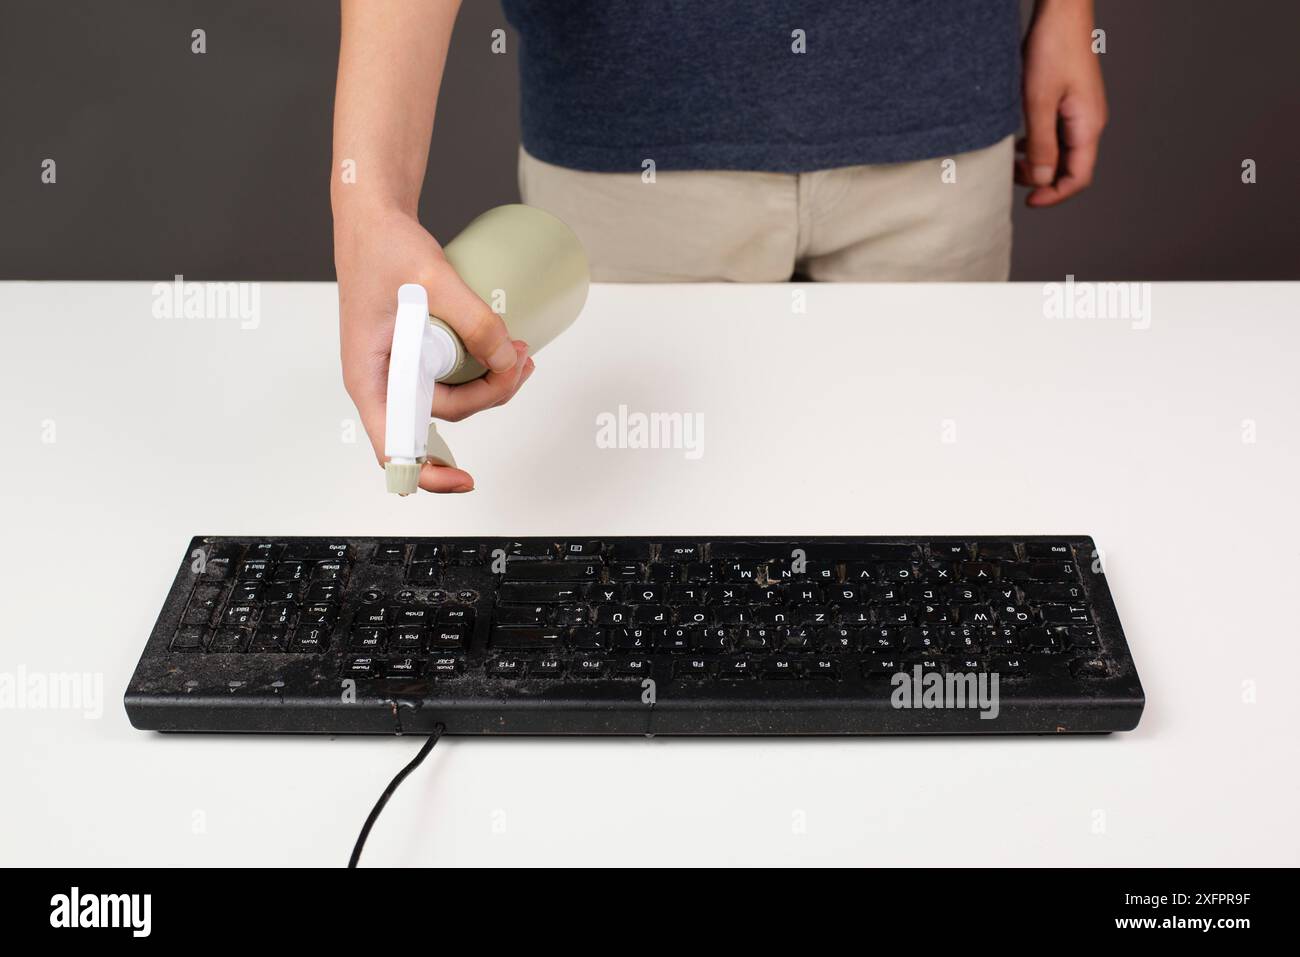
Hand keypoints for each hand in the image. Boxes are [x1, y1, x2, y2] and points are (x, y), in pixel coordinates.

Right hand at [335, 205, 534, 492]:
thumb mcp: (432, 279)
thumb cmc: (382, 245)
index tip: (465, 481)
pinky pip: (454, 374)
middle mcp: (384, 380)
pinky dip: (482, 368)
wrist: (374, 217)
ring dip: (491, 383)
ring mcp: (402, 367)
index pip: (395, 447)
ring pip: (454, 395)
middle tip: (521, 364)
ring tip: (521, 353)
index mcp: (370, 377)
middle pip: (443, 416)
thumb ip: (474, 319)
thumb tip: (508, 357)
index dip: (430, 473)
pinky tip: (506, 351)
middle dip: (489, 397)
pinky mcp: (418, 352)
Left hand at [1018, 0, 1107, 206]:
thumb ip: (1042, 144)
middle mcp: (1089, 122)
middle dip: (1042, 179)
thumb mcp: (1038, 102)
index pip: (1078, 178)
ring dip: (1038, 162)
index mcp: (1088, 126)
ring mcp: (1081, 112)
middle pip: (1070, 168)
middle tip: (1011, 175)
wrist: (1061, 12)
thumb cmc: (1052, 49)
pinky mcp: (1071, 102)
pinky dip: (1039, 145)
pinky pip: (1058, 135)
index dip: (1054, 195)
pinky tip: (1019, 141)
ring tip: (1011, 159)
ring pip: (1062, 152)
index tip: (1028, 200)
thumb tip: (1042, 180)